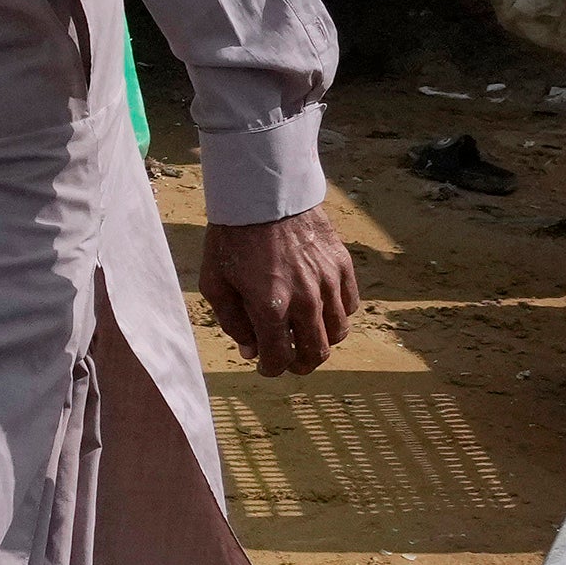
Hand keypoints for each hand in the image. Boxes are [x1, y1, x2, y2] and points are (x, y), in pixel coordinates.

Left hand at [201, 204, 362, 376]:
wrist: (263, 195)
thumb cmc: (232, 239)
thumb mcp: (216, 283)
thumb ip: (233, 322)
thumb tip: (251, 351)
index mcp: (270, 307)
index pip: (280, 358)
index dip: (271, 369)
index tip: (265, 365)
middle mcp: (305, 299)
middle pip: (316, 353)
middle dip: (301, 364)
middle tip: (290, 359)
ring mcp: (328, 282)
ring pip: (338, 332)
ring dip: (322, 341)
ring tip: (306, 335)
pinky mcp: (342, 265)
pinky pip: (350, 305)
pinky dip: (338, 314)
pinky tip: (321, 310)